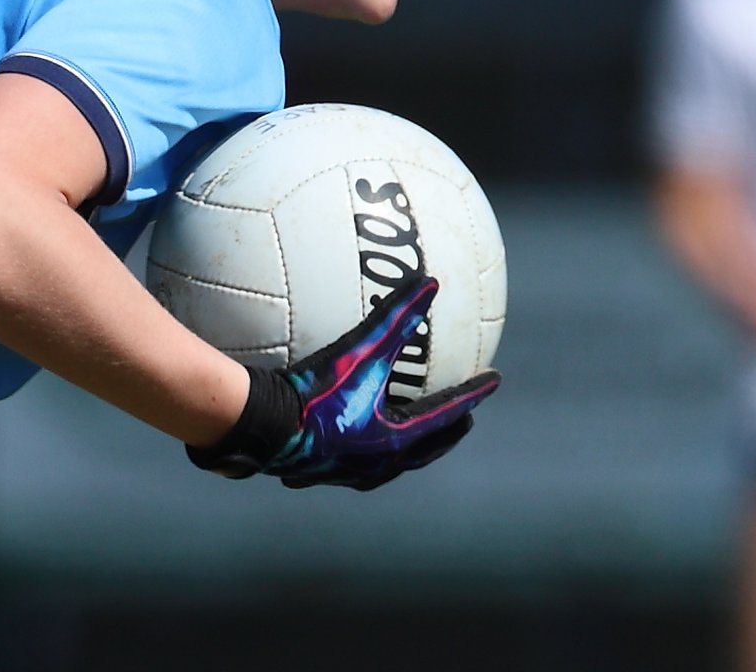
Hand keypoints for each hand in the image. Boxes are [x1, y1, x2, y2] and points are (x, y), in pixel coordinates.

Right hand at [186, 277, 499, 490]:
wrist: (261, 428)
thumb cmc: (315, 391)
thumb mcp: (361, 352)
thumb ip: (395, 318)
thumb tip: (431, 283)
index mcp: (393, 440)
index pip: (446, 416)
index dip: (472, 396)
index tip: (494, 381)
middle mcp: (374, 464)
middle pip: (423, 450)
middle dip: (446, 433)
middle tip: (463, 421)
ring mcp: (343, 472)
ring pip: (386, 466)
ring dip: (406, 450)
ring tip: (409, 437)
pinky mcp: (312, 471)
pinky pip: (345, 464)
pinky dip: (357, 452)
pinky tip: (339, 441)